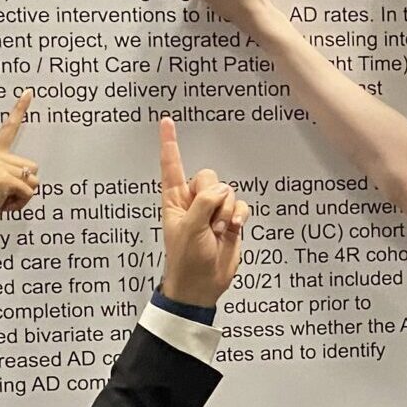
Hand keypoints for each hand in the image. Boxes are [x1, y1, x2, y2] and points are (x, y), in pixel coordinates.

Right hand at [0, 91, 39, 230]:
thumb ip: (8, 176)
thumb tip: (30, 181)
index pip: (8, 129)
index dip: (19, 110)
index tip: (28, 93)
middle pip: (32, 168)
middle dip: (24, 186)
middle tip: (2, 197)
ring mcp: (0, 165)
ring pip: (32, 181)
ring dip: (22, 196)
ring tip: (0, 201)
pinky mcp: (4, 178)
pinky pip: (28, 192)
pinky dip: (19, 204)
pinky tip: (1, 206)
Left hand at [155, 116, 247, 305]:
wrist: (202, 285)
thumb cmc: (186, 260)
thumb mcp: (189, 229)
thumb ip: (204, 203)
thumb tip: (223, 192)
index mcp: (174, 200)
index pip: (171, 165)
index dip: (170, 143)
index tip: (166, 120)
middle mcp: (193, 201)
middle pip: (209, 176)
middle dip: (213, 197)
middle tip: (208, 221)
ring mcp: (213, 210)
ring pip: (227, 192)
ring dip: (225, 212)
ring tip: (217, 232)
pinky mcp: (231, 220)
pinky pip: (240, 204)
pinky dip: (238, 216)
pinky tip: (232, 230)